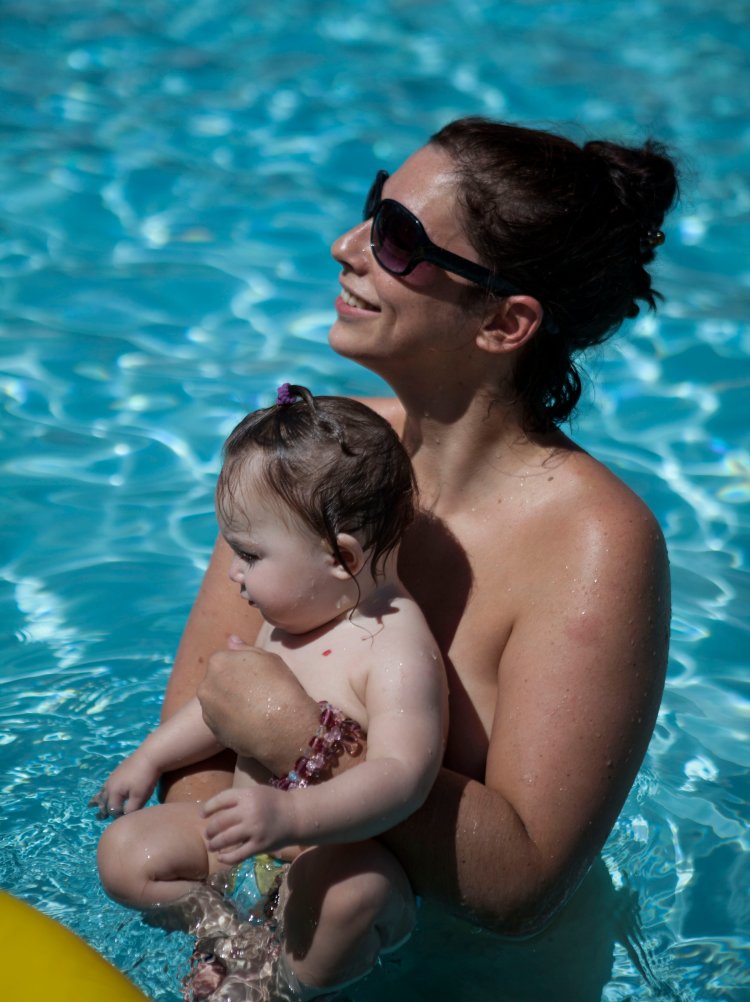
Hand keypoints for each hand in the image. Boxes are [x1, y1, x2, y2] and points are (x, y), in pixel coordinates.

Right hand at [89, 751, 159, 818]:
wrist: (150, 756)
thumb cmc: (145, 778)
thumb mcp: (140, 797)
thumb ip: (130, 810)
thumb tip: (123, 818)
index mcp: (114, 792)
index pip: (112, 810)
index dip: (117, 817)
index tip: (123, 821)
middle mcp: (110, 785)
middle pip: (104, 801)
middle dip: (102, 810)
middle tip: (99, 818)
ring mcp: (113, 777)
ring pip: (103, 791)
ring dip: (98, 800)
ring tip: (91, 805)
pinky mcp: (118, 771)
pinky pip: (107, 784)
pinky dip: (104, 790)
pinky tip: (105, 790)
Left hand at [197, 638, 319, 770]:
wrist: (284, 725)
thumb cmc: (280, 686)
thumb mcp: (268, 658)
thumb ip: (245, 648)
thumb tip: (231, 640)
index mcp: (218, 661)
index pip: (224, 660)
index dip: (240, 668)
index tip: (255, 677)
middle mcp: (206, 684)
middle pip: (216, 681)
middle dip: (230, 685)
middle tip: (253, 694)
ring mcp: (207, 710)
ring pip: (216, 701)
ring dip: (228, 703)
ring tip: (252, 711)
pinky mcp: (213, 731)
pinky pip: (220, 721)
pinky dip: (230, 720)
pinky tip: (249, 723)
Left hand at [202, 786, 295, 863]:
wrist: (295, 815)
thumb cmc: (273, 802)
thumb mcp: (255, 792)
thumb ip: (237, 799)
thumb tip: (212, 811)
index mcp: (247, 795)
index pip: (221, 800)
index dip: (208, 808)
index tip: (203, 815)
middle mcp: (249, 811)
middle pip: (219, 822)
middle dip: (210, 830)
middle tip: (208, 834)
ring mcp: (254, 829)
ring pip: (225, 840)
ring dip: (214, 844)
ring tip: (212, 846)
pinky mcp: (259, 846)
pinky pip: (237, 855)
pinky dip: (226, 858)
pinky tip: (221, 858)